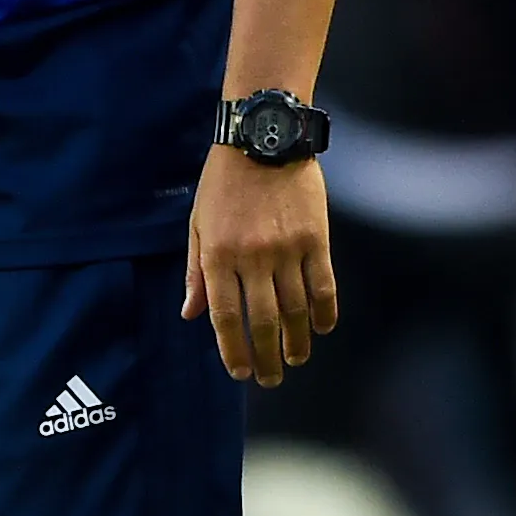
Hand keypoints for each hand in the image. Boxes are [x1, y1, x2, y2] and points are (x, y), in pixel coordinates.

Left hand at [182, 144, 336, 386]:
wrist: (263, 137)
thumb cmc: (223, 182)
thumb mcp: (198, 222)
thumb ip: (195, 271)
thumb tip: (190, 314)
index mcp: (218, 252)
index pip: (225, 315)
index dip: (233, 349)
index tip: (240, 372)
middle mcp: (252, 256)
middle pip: (263, 321)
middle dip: (266, 357)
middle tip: (270, 378)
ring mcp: (287, 249)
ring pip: (296, 311)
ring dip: (297, 342)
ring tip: (295, 359)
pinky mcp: (317, 239)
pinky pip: (324, 287)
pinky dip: (325, 313)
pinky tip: (321, 328)